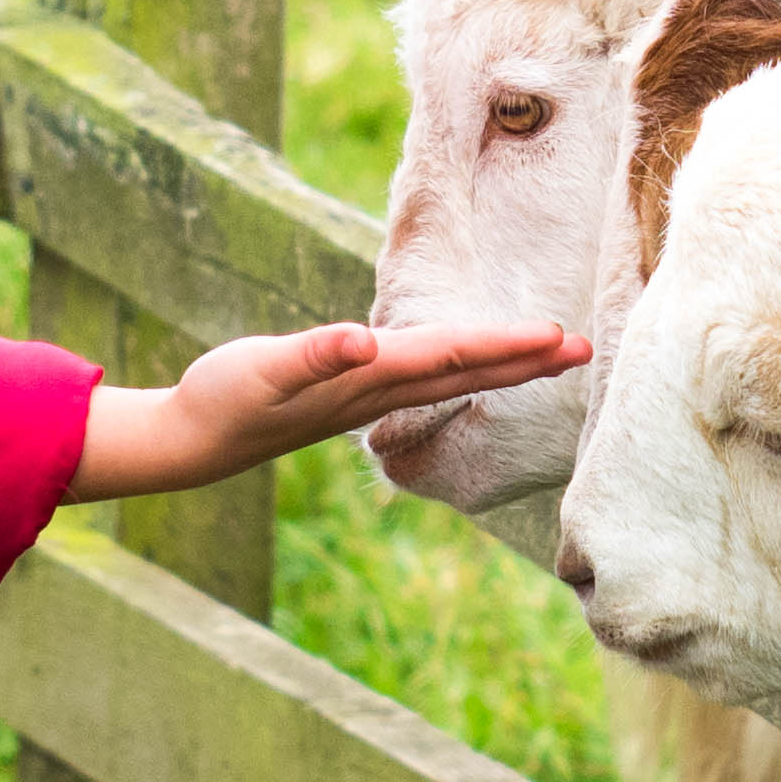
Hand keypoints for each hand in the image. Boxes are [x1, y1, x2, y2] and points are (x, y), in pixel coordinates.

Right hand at [70, 319, 589, 502]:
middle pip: (467, 369)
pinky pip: (422, 376)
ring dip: (503, 362)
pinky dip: (459, 363)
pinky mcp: (353, 393)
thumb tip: (360, 339)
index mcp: (369, 378)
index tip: (556, 338)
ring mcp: (370, 396)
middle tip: (584, 347)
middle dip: (527, 359)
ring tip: (549, 352)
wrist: (196, 443)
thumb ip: (313, 356)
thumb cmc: (225, 401)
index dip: (505, 346)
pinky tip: (476, 360)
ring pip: (451, 375)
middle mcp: (380, 390)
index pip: (452, 355)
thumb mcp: (262, 371)